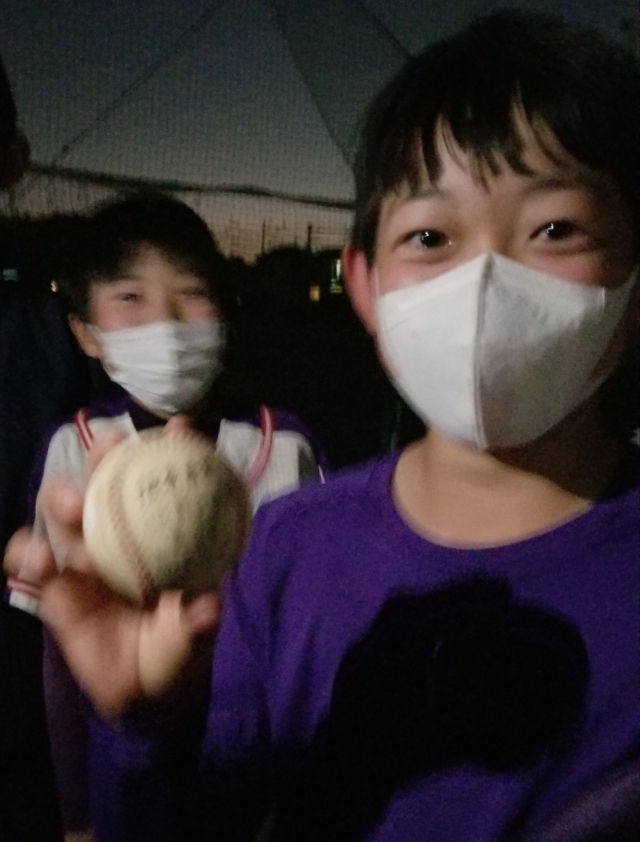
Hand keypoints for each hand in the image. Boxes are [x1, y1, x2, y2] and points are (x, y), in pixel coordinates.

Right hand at [3, 428, 220, 718]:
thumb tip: (207, 608)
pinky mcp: (54, 585)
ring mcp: (85, 557)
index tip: (180, 428)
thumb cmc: (177, 651)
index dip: (171, 452)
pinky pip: (30, 560)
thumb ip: (196, 622)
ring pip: (63, 511)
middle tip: (112, 449)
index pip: (164, 485)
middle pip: (107, 482)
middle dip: (107, 457)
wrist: (144, 695)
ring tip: (70, 507)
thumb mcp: (192, 637)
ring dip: (63, 499)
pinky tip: (37, 563)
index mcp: (161, 537)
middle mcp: (122, 536)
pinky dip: (27, 555)